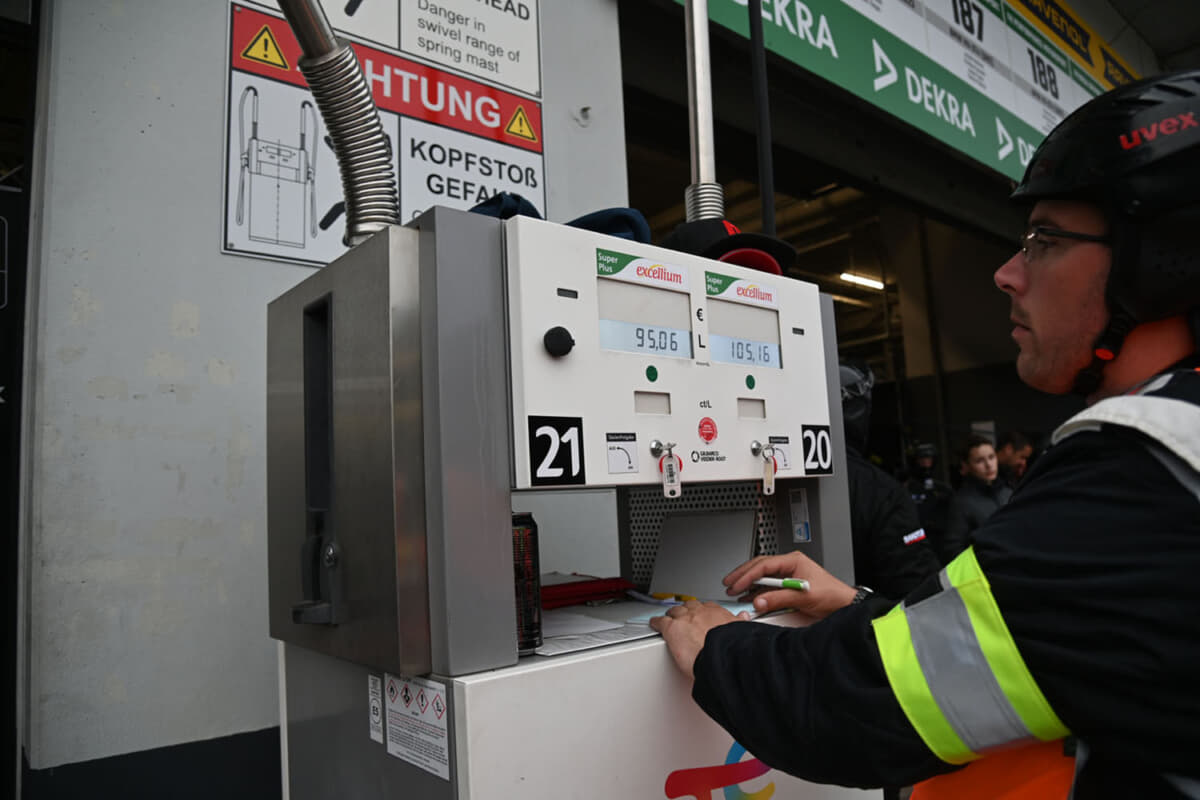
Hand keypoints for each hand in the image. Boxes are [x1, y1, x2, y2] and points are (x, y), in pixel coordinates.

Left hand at [649, 600, 751, 679]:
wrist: (720, 658)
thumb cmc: (731, 650)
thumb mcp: (741, 632)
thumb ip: (741, 623)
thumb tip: (745, 617)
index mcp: (718, 614)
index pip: (709, 608)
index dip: (704, 612)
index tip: (704, 616)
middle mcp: (701, 613)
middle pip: (690, 606)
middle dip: (688, 611)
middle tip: (686, 617)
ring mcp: (685, 619)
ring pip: (675, 611)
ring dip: (673, 615)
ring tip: (670, 619)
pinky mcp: (671, 628)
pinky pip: (660, 621)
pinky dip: (656, 622)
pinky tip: (653, 624)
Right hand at [723, 552, 856, 618]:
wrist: (844, 605)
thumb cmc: (831, 595)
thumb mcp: (804, 596)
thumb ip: (779, 598)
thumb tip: (758, 600)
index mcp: (793, 561)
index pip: (764, 564)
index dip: (747, 574)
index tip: (736, 584)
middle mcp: (789, 566)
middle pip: (759, 567)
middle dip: (742, 575)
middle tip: (728, 583)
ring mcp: (788, 576)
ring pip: (762, 576)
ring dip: (748, 584)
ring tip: (733, 590)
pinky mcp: (788, 587)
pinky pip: (768, 587)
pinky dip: (756, 592)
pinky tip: (748, 597)